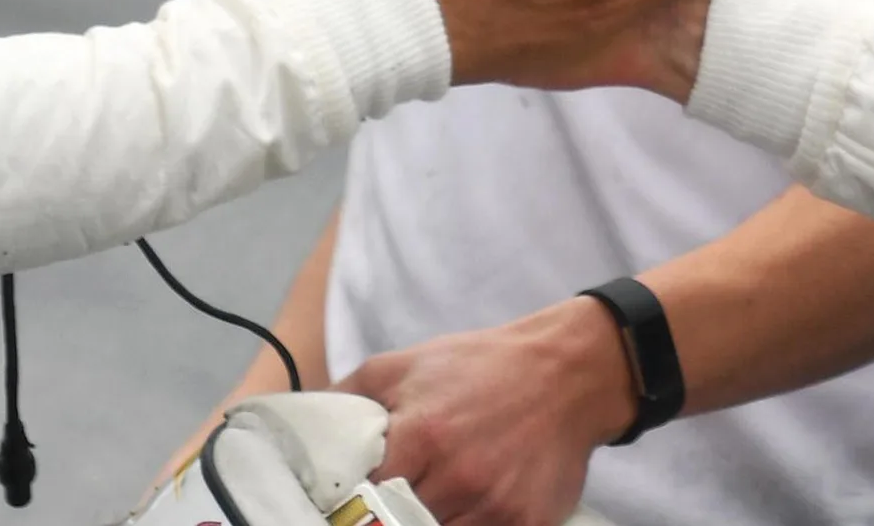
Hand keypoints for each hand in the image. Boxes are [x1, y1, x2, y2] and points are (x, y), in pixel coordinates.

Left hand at [342, 299, 632, 525]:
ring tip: (423, 506)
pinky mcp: (526, 524)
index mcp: (421, 436)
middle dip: (387, 520)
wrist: (567, 373)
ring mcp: (495, 506)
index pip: (363, 499)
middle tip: (384, 509)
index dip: (351, 506)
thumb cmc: (481, 367)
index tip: (348, 505)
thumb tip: (306, 428)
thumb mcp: (405, 364)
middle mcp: (457, 476)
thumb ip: (349, 395)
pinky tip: (463, 512)